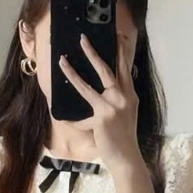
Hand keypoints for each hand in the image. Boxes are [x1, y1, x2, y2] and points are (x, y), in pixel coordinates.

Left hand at [57, 31, 142, 174]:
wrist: (127, 158)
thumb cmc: (125, 136)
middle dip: (93, 52)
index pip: (125, 67)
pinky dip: (71, 121)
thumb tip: (110, 84)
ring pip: (87, 87)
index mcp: (130, 95)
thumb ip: (121, 97)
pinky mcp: (100, 121)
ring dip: (72, 73)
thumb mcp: (127, 112)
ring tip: (62, 61)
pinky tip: (62, 119)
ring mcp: (111, 109)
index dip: (121, 50)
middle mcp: (122, 98)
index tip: (118, 34)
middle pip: (106, 70)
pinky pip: (80, 119)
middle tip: (82, 39)